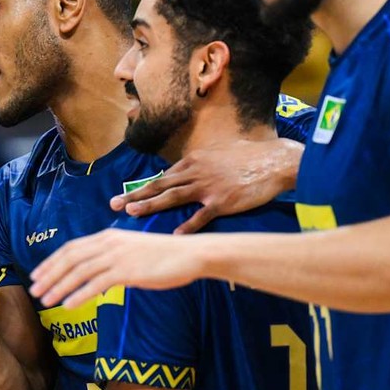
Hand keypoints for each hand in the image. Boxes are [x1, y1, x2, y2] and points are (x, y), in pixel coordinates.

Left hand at [29, 229, 206, 307]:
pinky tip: (69, 305)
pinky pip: (98, 284)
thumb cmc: (163, 255)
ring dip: (59, 286)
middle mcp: (109, 243)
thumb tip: (96, 274)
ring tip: (46, 301)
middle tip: (34, 291)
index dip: (51, 262)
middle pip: (70, 258)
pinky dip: (80, 294)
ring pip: (80, 272)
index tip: (37, 275)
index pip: (71, 248)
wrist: (189, 254)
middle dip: (49, 275)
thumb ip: (112, 257)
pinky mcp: (129, 271)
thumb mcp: (132, 250)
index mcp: (108, 237)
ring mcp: (118, 256)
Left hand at [110, 139, 301, 233]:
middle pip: (159, 185)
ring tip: (132, 213)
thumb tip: (186, 173)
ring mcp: (208, 186)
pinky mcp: (222, 201)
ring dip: (151, 205)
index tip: (125, 195)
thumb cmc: (249, 157)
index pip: (163, 177)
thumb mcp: (219, 154)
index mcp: (193, 161)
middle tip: (114, 204)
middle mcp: (196, 172)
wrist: (275, 160)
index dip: (143, 187)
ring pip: (173, 196)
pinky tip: (174, 235)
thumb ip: (200, 165)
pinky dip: (187, 226)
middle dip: (135, 194)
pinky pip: (201, 216)